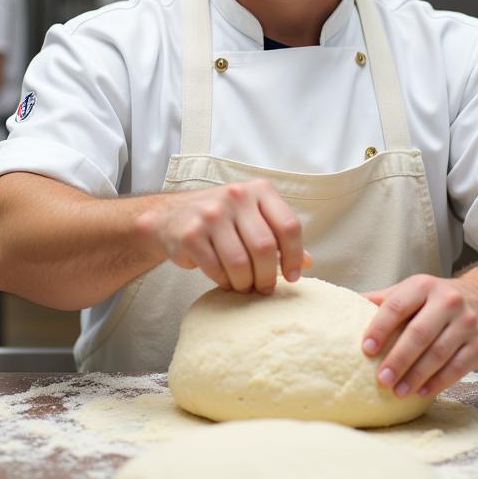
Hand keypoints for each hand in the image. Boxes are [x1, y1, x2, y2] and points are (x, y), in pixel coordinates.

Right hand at [135, 179, 308, 293]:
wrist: (170, 216)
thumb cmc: (221, 219)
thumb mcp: (253, 217)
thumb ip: (279, 236)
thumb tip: (307, 263)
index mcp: (259, 190)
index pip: (289, 226)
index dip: (295, 256)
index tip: (293, 276)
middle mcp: (236, 197)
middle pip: (265, 248)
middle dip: (268, 276)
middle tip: (265, 287)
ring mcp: (211, 214)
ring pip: (241, 263)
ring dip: (246, 283)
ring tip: (245, 286)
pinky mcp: (191, 235)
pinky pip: (217, 269)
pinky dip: (225, 281)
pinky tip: (225, 279)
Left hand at [360, 274, 477, 397]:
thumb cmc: (438, 300)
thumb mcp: (412, 291)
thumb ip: (384, 300)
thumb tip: (347, 306)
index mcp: (424, 286)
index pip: (397, 306)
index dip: (380, 328)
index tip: (366, 349)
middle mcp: (448, 301)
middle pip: (419, 333)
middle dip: (399, 359)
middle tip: (381, 379)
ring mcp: (467, 323)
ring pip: (439, 353)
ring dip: (416, 375)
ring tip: (398, 391)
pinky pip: (457, 367)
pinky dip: (438, 382)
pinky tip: (422, 391)